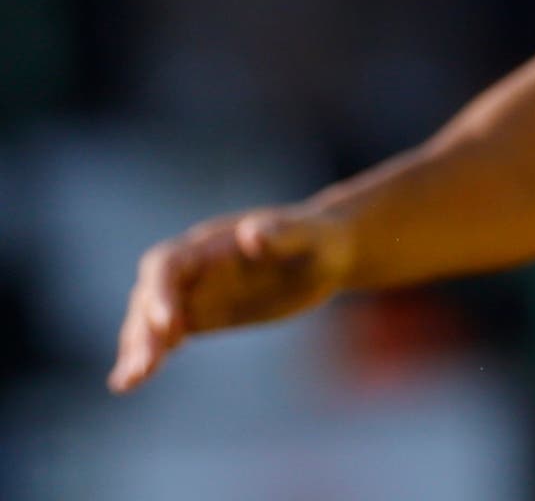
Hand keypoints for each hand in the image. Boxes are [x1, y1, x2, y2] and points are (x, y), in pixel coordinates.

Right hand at [112, 204, 359, 391]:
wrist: (327, 253)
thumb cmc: (320, 238)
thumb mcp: (310, 234)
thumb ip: (282, 232)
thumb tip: (251, 233)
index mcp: (210, 243)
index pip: (167, 264)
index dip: (161, 291)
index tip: (169, 323)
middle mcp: (192, 268)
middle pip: (149, 297)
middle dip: (143, 330)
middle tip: (144, 368)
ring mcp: (193, 293)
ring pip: (148, 321)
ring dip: (136, 349)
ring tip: (128, 382)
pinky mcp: (200, 316)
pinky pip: (164, 337)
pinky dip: (146, 357)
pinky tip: (127, 383)